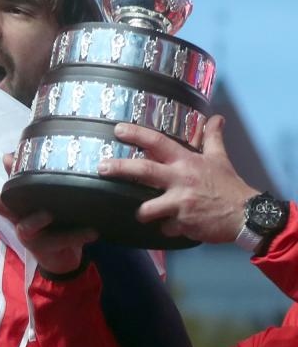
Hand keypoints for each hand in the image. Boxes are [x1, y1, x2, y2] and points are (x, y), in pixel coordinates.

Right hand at [0, 184, 95, 274]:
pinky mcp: (46, 249)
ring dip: (37, 219)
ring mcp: (31, 236)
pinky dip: (77, 235)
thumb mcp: (45, 206)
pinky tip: (92, 231)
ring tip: (49, 214)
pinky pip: (60, 240)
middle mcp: (20, 221)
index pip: (3, 194)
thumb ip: (39, 186)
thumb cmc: (52, 226)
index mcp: (19, 209)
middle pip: (4, 208)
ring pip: (28, 226)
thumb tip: (34, 157)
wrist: (62, 259)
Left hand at [98, 118, 257, 243]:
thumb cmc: (229, 185)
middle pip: (143, 171)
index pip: (158, 143)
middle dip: (119, 169)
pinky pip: (164, 227)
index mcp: (187, 162)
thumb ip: (212, 138)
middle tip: (100, 167)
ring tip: (143, 213)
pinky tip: (173, 226)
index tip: (118, 129)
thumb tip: (216, 118)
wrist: (246, 215)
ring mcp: (180, 203)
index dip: (137, 135)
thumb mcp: (220, 158)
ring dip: (142, 211)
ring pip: (147, 208)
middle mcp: (180, 179)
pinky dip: (166, 228)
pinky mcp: (182, 223)